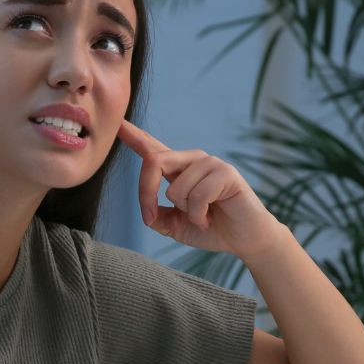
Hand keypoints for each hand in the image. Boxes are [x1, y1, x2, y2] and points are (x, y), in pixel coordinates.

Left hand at [118, 119, 288, 261]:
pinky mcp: (226, 173)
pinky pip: (197, 196)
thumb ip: (158, 217)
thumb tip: (148, 211)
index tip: (118, 123)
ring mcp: (210, 164)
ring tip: (202, 216)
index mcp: (178, 170)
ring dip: (185, 211)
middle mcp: (192, 161)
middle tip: (151, 218)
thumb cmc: (212, 229)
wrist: (245, 240)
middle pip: (154, 161)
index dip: (134, 135)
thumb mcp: (176, 227)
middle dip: (146, 193)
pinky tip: (211, 217)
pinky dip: (199, 215)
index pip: (152, 149)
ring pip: (176, 187)